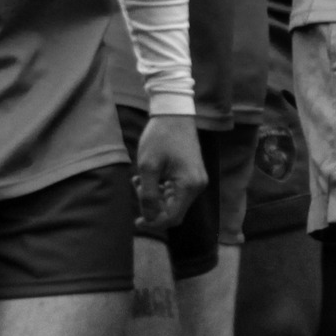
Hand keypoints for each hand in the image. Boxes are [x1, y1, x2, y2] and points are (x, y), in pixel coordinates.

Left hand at [135, 114, 206, 229]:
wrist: (174, 113)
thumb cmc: (160, 137)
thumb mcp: (148, 167)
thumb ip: (148, 195)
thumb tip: (149, 218)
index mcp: (189, 185)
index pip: (172, 217)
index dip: (154, 222)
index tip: (137, 221)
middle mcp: (198, 185)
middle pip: (174, 211)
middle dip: (153, 207)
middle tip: (137, 188)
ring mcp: (197, 179)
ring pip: (174, 201)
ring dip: (156, 197)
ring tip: (139, 180)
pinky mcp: (193, 173)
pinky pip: (177, 191)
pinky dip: (162, 189)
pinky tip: (149, 177)